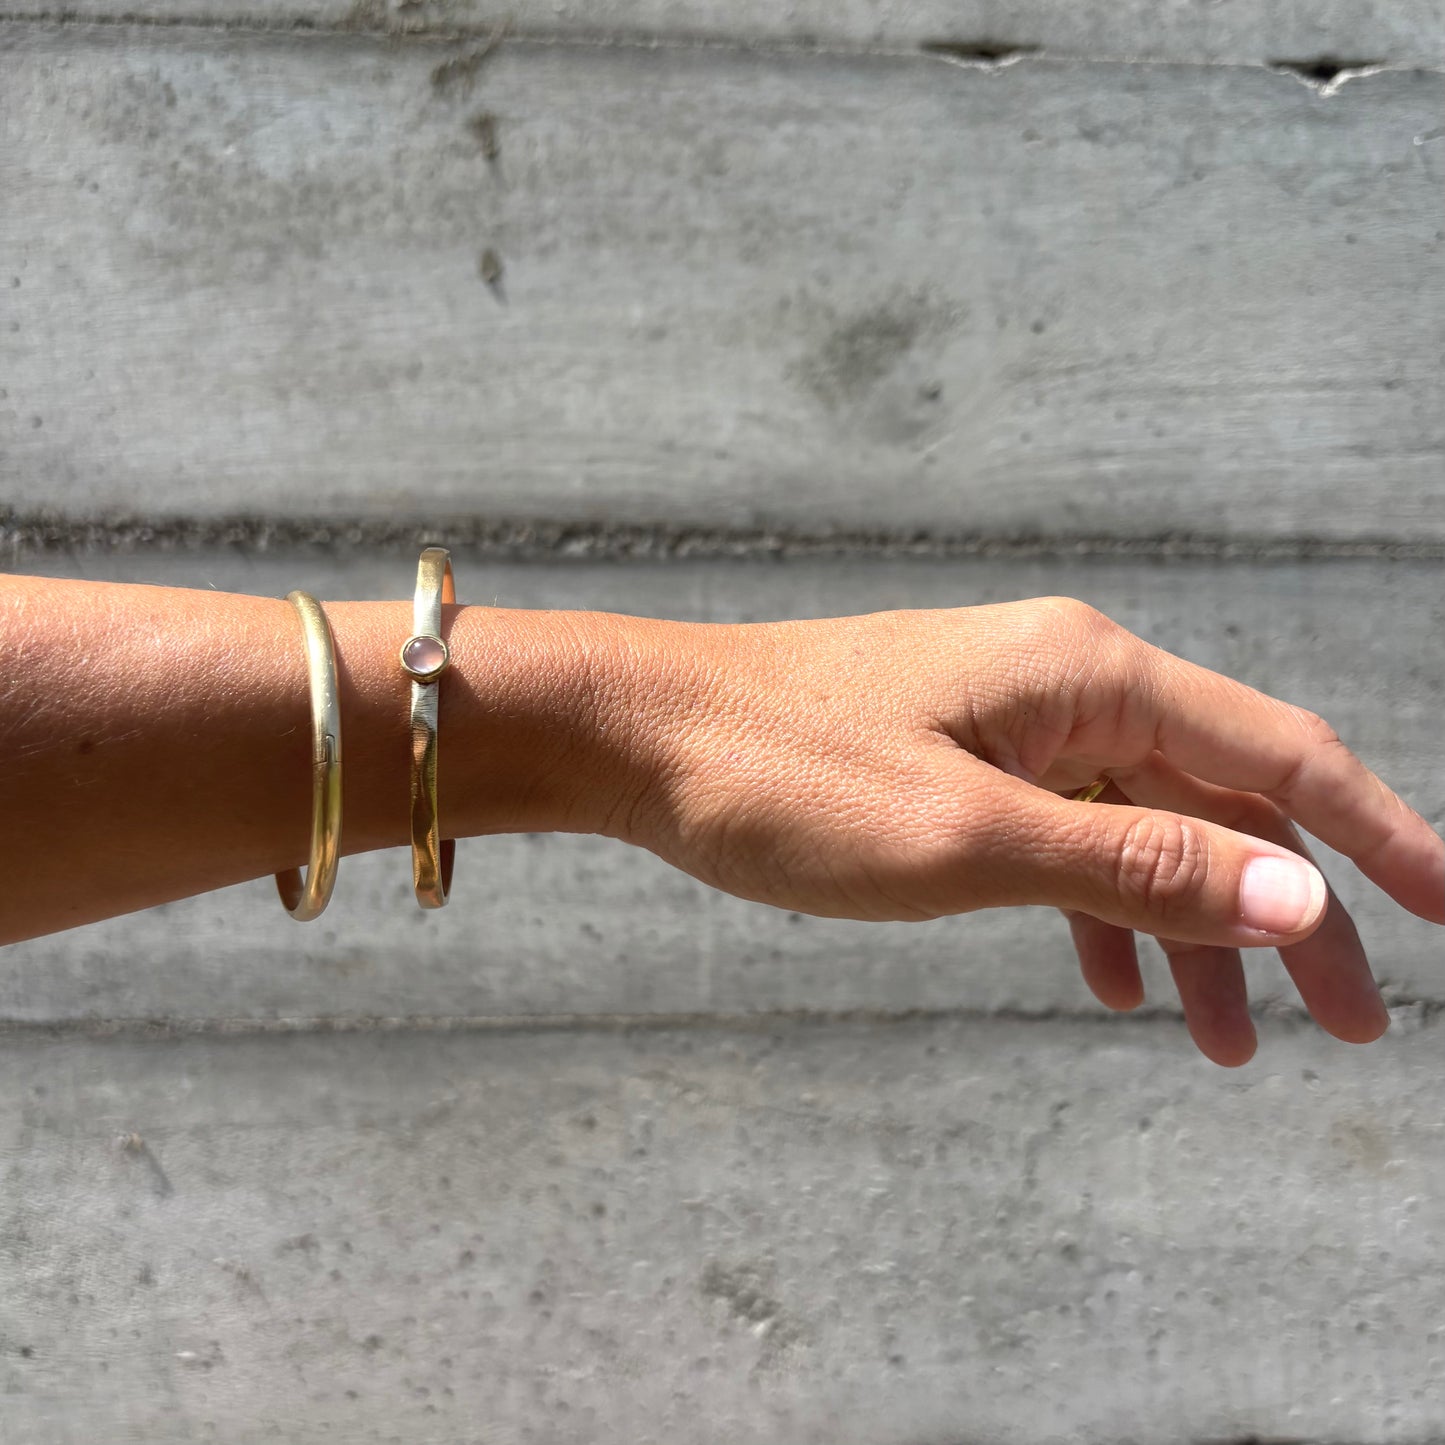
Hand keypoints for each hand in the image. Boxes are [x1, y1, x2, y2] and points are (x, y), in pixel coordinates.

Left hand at [609, 597, 1444, 1065]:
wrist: (639, 733)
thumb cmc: (782, 773)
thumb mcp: (970, 841)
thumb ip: (1135, 869)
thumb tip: (1295, 897)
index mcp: (1090, 675)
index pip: (1279, 754)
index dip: (1379, 836)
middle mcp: (1066, 681)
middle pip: (1218, 802)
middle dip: (1286, 915)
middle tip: (1352, 1030)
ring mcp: (1010, 718)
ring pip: (1140, 829)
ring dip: (1189, 931)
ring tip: (1224, 1044)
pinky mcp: (960, 756)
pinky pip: (1065, 835)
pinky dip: (1099, 910)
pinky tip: (1112, 983)